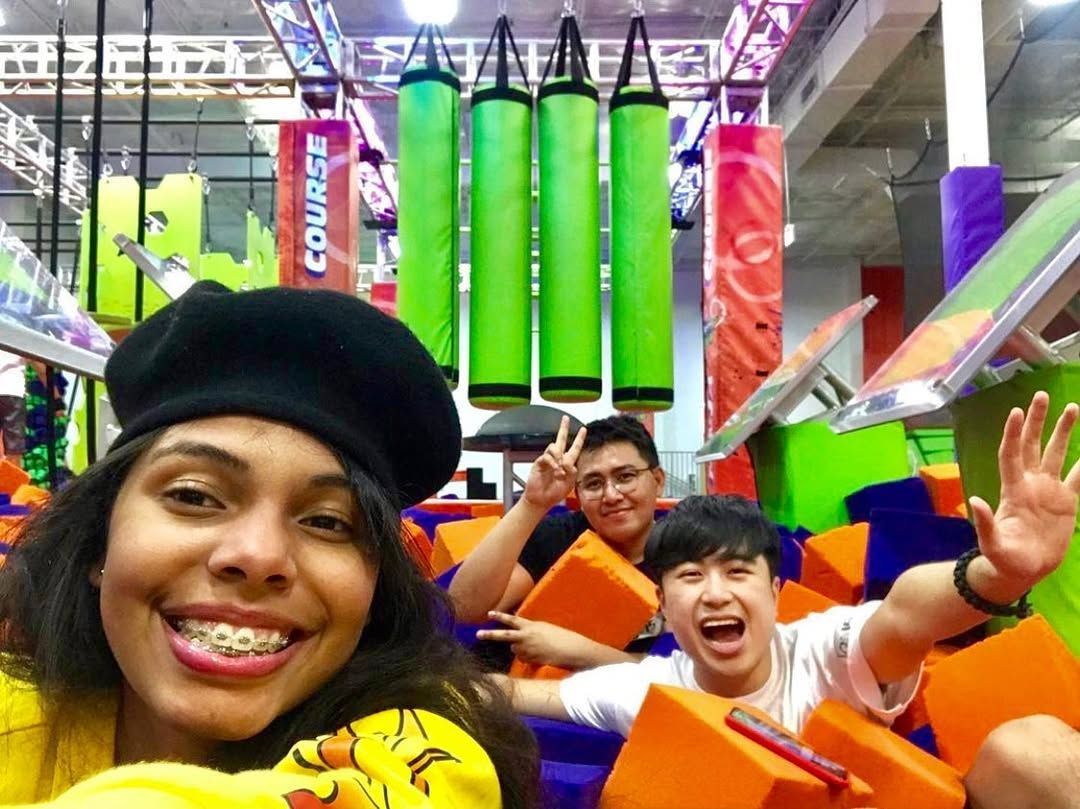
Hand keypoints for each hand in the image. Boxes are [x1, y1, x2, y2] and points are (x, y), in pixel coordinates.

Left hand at [476, 611, 596, 668]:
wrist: (571, 649)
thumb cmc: (561, 637)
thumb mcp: (544, 628)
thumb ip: (531, 630)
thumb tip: (520, 635)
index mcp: (531, 625)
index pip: (512, 620)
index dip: (500, 616)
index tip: (489, 613)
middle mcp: (527, 636)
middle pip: (504, 636)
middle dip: (490, 635)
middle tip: (478, 634)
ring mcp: (527, 649)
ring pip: (515, 649)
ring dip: (520, 649)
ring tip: (536, 648)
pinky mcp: (530, 659)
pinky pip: (523, 658)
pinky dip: (527, 657)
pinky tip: (539, 655)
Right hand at [521, 416, 586, 511]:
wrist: (541, 500)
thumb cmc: (555, 493)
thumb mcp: (569, 483)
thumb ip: (571, 471)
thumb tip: (566, 460)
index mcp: (568, 463)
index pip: (575, 448)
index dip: (580, 439)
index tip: (584, 429)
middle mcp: (558, 458)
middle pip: (561, 439)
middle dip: (563, 428)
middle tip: (565, 418)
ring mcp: (549, 460)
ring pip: (554, 447)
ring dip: (559, 457)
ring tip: (559, 470)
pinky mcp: (540, 462)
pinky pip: (547, 456)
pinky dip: (552, 462)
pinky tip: (554, 469)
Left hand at [969, 391, 1079, 596]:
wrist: (1022, 571)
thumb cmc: (1003, 558)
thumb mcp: (992, 544)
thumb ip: (985, 523)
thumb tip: (976, 501)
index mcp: (1014, 490)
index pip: (1012, 454)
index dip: (1013, 433)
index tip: (1015, 411)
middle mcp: (1031, 484)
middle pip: (1033, 445)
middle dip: (1036, 420)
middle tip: (1040, 395)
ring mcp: (1049, 491)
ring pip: (1057, 454)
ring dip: (1063, 431)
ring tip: (1073, 407)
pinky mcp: (1066, 503)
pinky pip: (1079, 478)